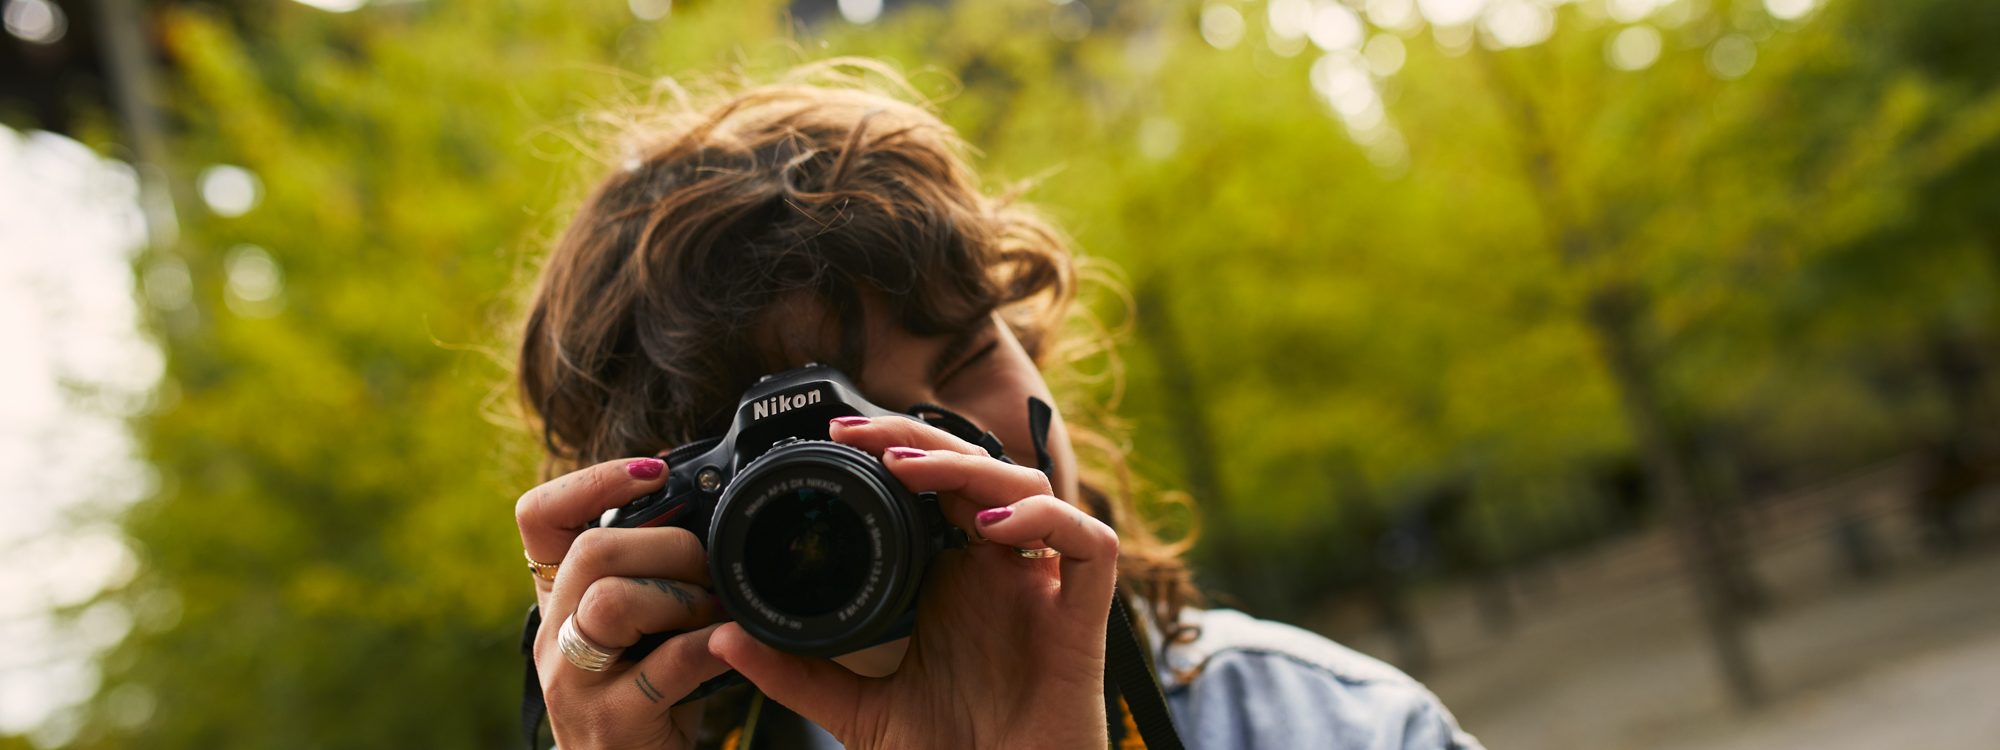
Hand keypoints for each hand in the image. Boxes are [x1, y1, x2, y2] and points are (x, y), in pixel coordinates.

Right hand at [516, 457, 730, 748]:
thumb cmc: (648, 696)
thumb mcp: (639, 627)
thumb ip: (653, 573)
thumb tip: (707, 502)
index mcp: (559, 600)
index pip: (538, 517)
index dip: (592, 481)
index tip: (653, 472)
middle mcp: (553, 636)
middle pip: (591, 551)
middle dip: (669, 545)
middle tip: (708, 569)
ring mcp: (574, 682)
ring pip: (613, 601)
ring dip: (682, 596)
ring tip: (713, 612)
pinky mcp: (611, 723)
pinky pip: (667, 664)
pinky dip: (713, 645)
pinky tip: (732, 644)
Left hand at [707, 416, 1119, 748]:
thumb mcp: (859, 712)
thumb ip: (799, 675)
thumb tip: (724, 640)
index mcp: (954, 580)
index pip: (935, 485)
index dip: (897, 448)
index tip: (836, 439)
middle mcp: (999, 573)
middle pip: (979, 469)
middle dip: (922, 440)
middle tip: (860, 438)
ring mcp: (1043, 591)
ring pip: (1032, 490)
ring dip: (974, 469)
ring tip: (911, 473)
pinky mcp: (1083, 620)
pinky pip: (1092, 546)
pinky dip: (1049, 521)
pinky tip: (992, 527)